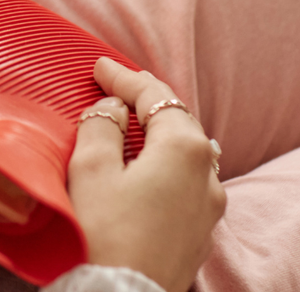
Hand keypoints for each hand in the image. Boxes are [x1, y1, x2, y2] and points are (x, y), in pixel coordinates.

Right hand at [67, 58, 225, 291]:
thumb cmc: (103, 232)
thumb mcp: (91, 169)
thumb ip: (102, 126)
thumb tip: (113, 109)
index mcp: (183, 149)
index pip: (155, 97)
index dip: (124, 78)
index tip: (99, 67)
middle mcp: (207, 174)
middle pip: (178, 120)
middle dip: (146, 99)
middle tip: (116, 84)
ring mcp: (209, 206)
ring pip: (188, 150)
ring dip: (159, 129)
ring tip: (132, 116)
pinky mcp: (200, 231)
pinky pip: (187, 177)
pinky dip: (166, 157)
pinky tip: (147, 159)